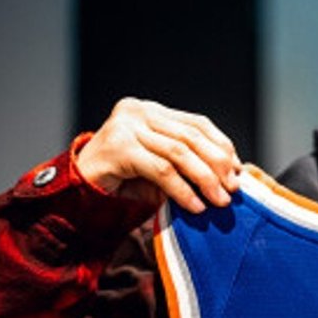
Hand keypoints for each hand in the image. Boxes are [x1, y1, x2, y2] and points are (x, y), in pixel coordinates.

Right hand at [76, 97, 241, 212]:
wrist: (78, 190)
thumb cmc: (121, 181)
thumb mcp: (159, 168)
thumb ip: (186, 165)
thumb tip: (228, 177)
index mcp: (151, 111)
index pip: (197, 123)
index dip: (221, 146)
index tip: (238, 171)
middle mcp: (138, 111)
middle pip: (192, 136)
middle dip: (217, 165)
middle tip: (232, 189)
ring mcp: (126, 126)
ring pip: (179, 152)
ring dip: (204, 179)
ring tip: (218, 201)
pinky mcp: (119, 147)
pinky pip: (162, 170)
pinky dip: (182, 190)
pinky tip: (195, 206)